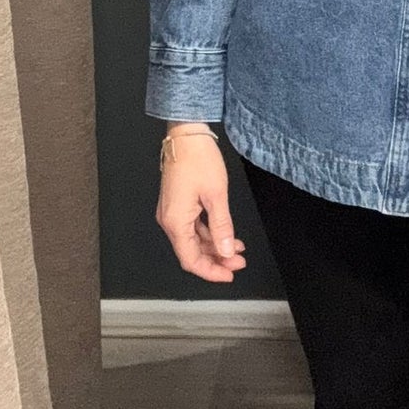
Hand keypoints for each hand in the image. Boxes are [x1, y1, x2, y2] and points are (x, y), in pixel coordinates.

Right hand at [155, 129, 246, 283]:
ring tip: (236, 248)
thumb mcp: (216, 195)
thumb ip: (222, 226)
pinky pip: (192, 227)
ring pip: (193, 240)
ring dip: (215, 246)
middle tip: (238, 262)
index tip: (229, 274)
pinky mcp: (177, 204)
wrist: (186, 134)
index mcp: (175, 221)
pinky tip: (225, 234)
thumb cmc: (197, 158)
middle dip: (216, 260)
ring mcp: (172, 212)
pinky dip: (209, 233)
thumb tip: (226, 251)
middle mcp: (169, 220)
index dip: (211, 272)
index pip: (191, 260)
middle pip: (192, 252)